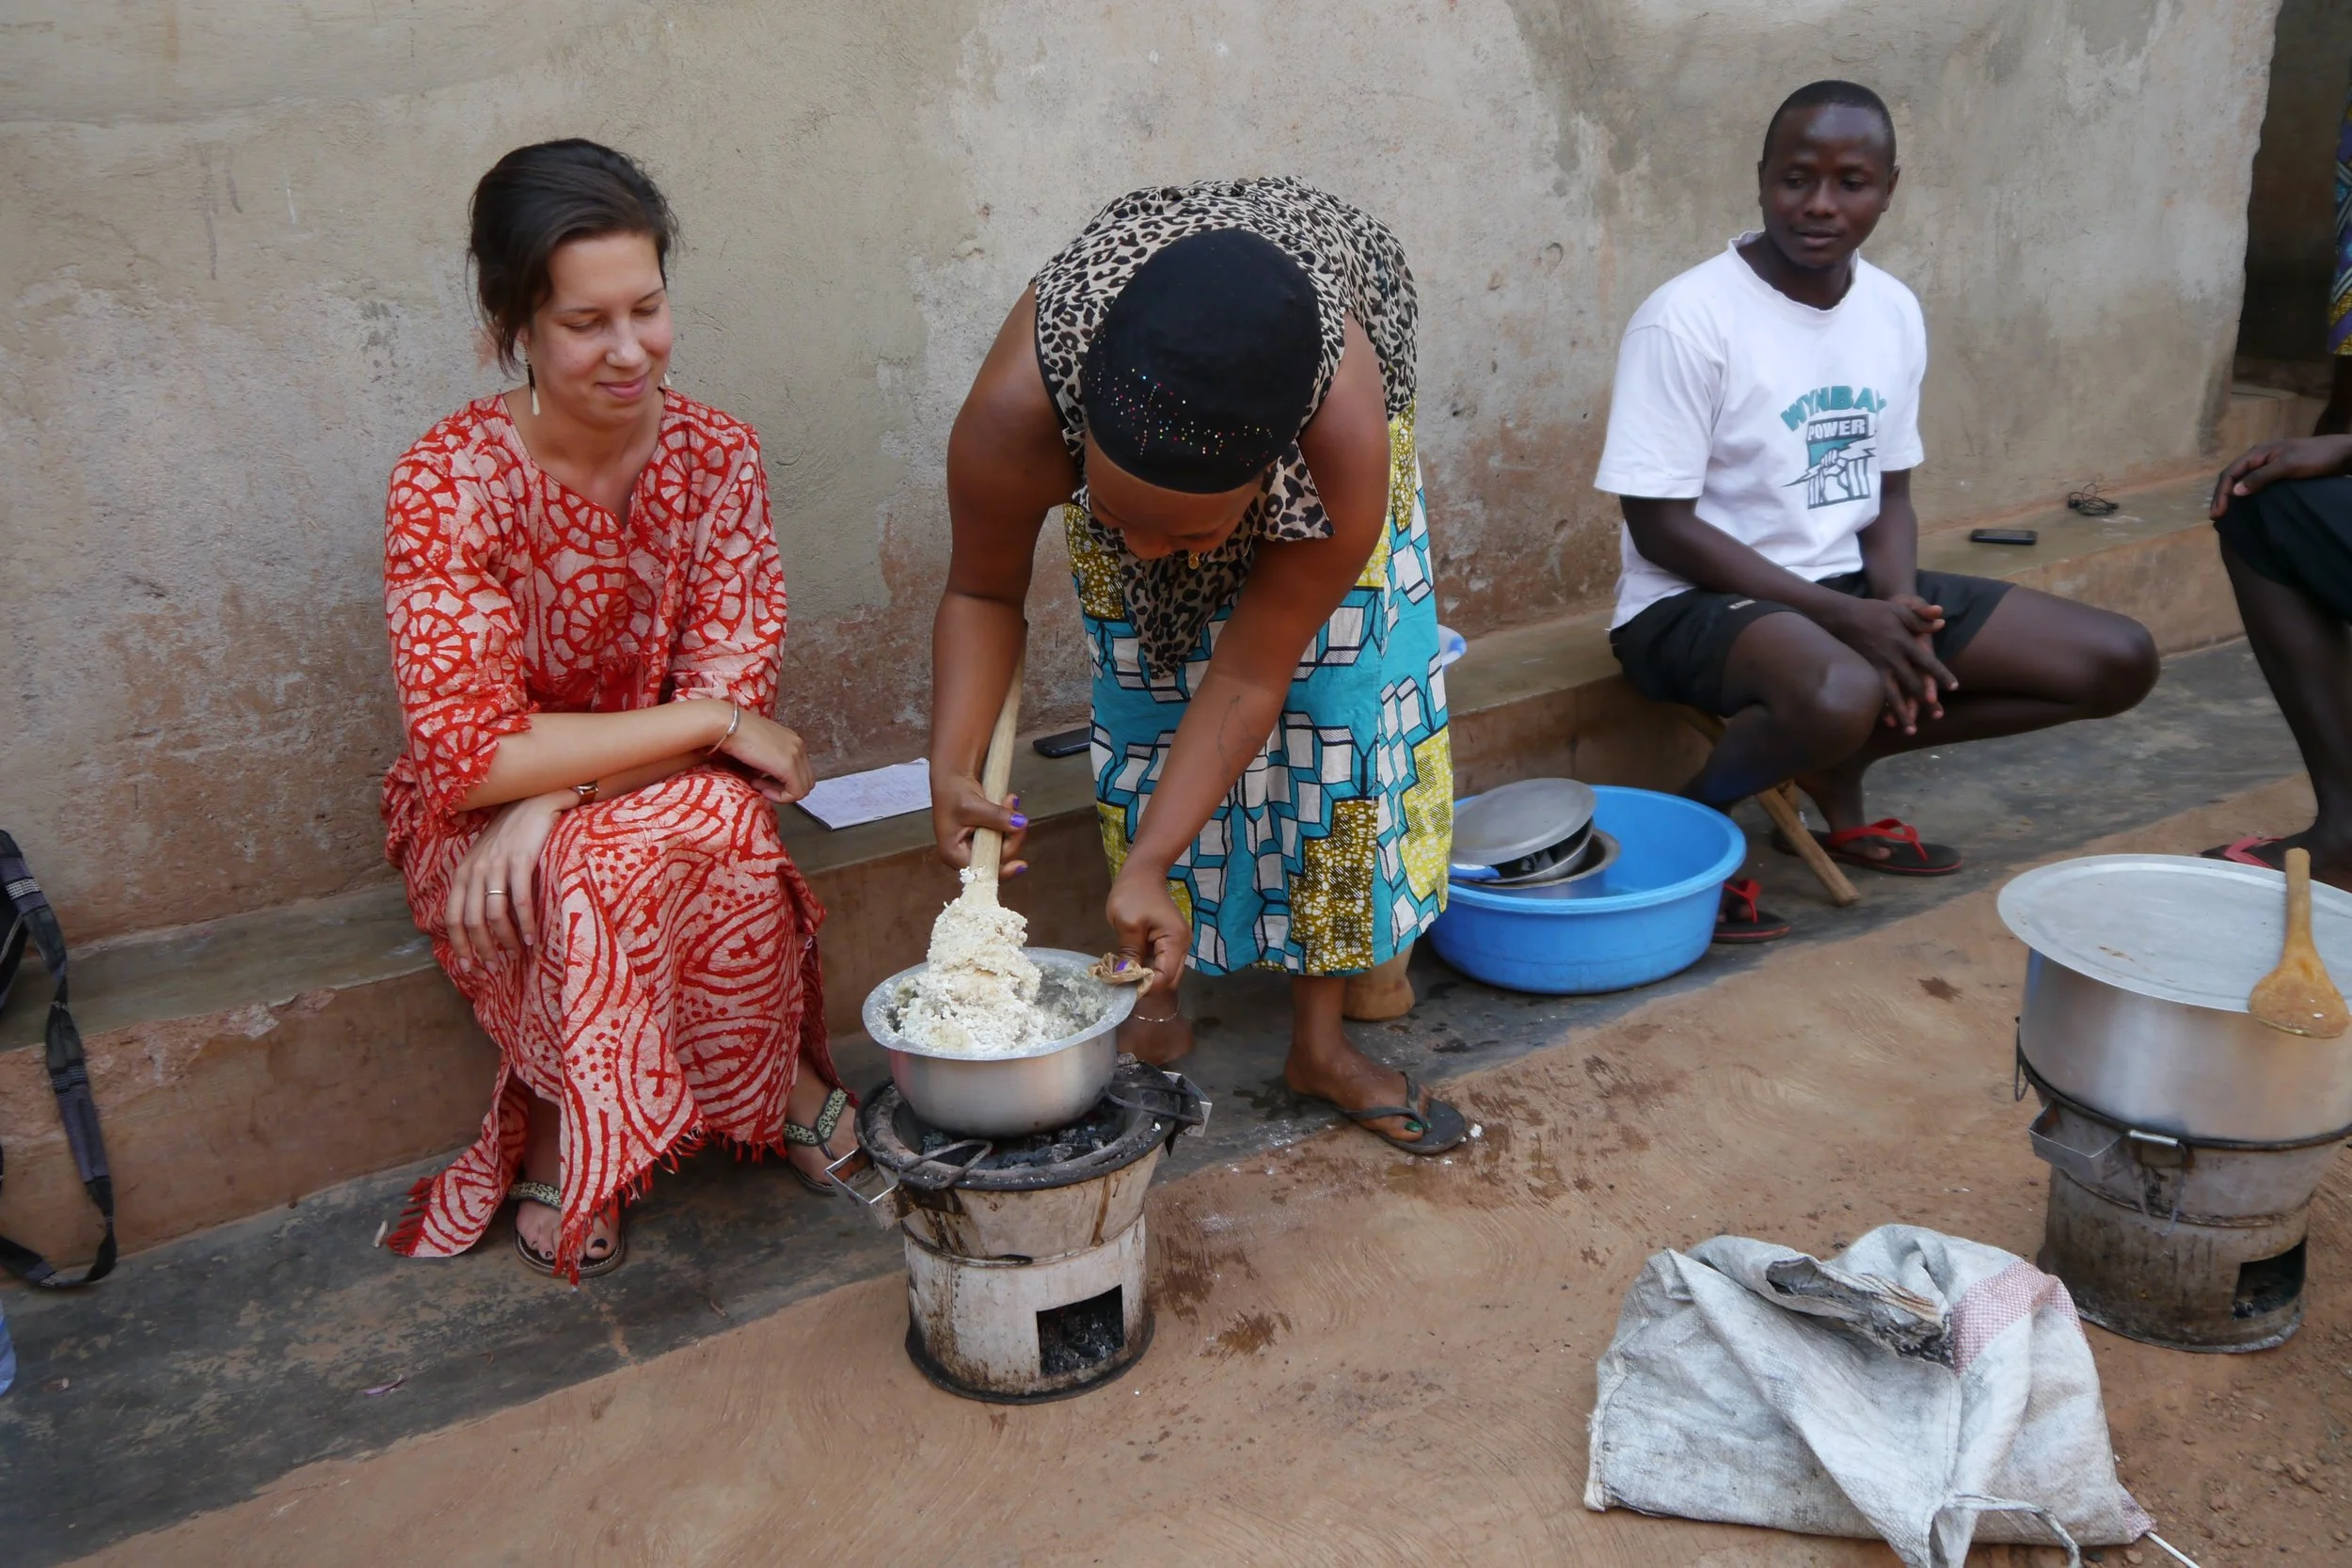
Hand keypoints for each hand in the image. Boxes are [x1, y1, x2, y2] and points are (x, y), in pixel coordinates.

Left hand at [443, 792, 565, 971]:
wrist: (532, 802)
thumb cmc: (511, 836)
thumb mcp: (486, 860)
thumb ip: (479, 886)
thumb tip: (480, 923)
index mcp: (462, 873)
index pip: (452, 917)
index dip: (459, 945)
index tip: (470, 967)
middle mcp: (474, 870)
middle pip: (471, 920)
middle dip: (482, 948)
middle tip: (496, 964)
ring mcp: (496, 864)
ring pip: (493, 913)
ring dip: (505, 938)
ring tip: (517, 951)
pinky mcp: (520, 859)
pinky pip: (519, 899)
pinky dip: (525, 922)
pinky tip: (531, 936)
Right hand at [719, 711, 814, 803]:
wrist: (727, 725)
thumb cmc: (735, 734)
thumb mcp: (759, 748)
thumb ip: (769, 761)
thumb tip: (766, 779)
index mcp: (793, 740)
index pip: (801, 771)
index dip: (783, 782)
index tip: (761, 779)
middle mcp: (799, 745)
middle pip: (806, 781)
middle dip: (784, 789)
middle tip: (760, 784)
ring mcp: (796, 755)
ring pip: (803, 789)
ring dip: (780, 792)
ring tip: (758, 784)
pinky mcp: (789, 766)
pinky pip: (796, 793)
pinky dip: (779, 796)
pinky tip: (760, 787)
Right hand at [930, 771, 1027, 875]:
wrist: (953, 777)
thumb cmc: (953, 793)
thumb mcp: (973, 806)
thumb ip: (996, 817)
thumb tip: (1020, 824)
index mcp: (954, 854)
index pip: (981, 870)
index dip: (1003, 870)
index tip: (1021, 865)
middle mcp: (965, 854)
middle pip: (998, 857)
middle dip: (1011, 835)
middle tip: (1014, 809)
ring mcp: (977, 846)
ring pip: (1004, 845)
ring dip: (1012, 824)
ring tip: (1010, 800)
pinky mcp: (986, 837)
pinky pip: (1005, 835)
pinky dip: (1010, 820)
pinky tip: (1008, 802)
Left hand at [1106, 863, 1188, 994]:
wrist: (1143, 873)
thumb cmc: (1134, 895)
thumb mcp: (1127, 925)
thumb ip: (1129, 954)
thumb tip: (1124, 979)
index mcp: (1175, 941)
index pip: (1165, 977)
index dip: (1145, 987)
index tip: (1123, 988)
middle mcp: (1183, 946)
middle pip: (1169, 979)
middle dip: (1147, 986)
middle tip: (1123, 987)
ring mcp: (1178, 945)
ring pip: (1165, 974)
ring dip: (1147, 979)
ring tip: (1125, 979)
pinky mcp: (1170, 943)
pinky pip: (1161, 963)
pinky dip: (1147, 969)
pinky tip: (1131, 968)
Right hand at [1821, 594, 1955, 733]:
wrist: (1841, 616)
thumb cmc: (1872, 611)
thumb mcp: (1899, 608)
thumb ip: (1920, 617)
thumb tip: (1941, 621)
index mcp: (1903, 642)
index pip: (1927, 661)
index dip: (1941, 674)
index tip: (1954, 686)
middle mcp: (1892, 658)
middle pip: (1912, 684)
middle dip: (1926, 701)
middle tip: (1938, 715)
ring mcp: (1876, 667)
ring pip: (1893, 695)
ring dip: (1903, 713)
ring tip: (1911, 730)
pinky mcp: (1864, 672)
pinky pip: (1875, 694)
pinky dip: (1882, 710)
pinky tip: (1887, 723)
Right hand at [2209, 435, 2351, 516]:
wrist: (2341, 452)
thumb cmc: (2315, 457)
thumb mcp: (2287, 466)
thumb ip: (2261, 477)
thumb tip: (2235, 491)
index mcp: (2258, 452)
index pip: (2231, 472)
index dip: (2221, 493)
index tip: (2218, 513)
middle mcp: (2259, 456)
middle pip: (2233, 475)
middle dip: (2222, 495)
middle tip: (2216, 515)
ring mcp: (2268, 463)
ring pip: (2242, 479)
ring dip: (2231, 494)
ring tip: (2226, 511)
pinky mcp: (2277, 470)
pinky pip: (2254, 482)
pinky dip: (2245, 493)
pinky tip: (2245, 502)